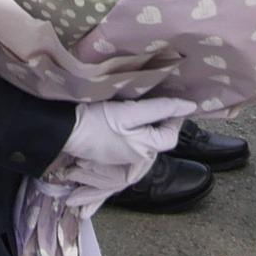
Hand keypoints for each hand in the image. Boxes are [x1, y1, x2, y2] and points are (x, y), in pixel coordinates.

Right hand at [50, 94, 191, 199]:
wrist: (65, 131)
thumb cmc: (99, 120)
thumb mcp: (131, 111)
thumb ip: (161, 109)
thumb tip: (190, 107)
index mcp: (146, 149)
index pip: (172, 135)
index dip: (176, 117)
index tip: (174, 99)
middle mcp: (138, 157)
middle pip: (158, 138)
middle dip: (161, 120)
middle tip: (157, 98)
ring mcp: (123, 158)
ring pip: (145, 139)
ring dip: (147, 123)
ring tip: (142, 104)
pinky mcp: (112, 153)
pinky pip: (131, 140)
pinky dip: (134, 128)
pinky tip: (125, 116)